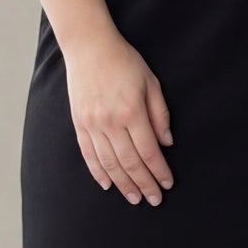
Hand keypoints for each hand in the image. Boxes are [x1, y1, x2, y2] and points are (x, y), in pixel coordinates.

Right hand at [65, 29, 174, 204]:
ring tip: (134, 198)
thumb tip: (166, 142)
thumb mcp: (151, 82)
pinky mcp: (79, 123)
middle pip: (130, 163)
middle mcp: (111, 122)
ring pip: (109, 163)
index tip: (167, 184)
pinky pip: (89, 154)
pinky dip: (98, 172)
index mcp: (132, 112)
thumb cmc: (124, 62)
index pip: (148, 152)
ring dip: (123, 184)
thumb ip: (159, 114)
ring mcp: (92, 124)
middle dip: (144, 184)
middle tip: (154, 200)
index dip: (159, 171)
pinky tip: (107, 185)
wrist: (89, 47)